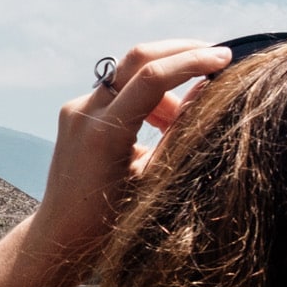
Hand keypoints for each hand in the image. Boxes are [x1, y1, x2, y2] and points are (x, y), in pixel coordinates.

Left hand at [25, 40, 230, 276]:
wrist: (61, 235)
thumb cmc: (110, 220)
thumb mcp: (154, 178)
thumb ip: (181, 133)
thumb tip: (208, 90)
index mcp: (104, 133)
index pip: (153, 76)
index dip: (192, 61)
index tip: (224, 58)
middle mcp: (85, 112)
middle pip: (137, 57)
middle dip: (179, 52)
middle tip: (215, 58)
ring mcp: (76, 110)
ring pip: (129, 74)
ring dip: (164, 85)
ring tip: (182, 121)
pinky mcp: (75, 113)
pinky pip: (117, 91)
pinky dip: (145, 98)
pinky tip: (160, 125)